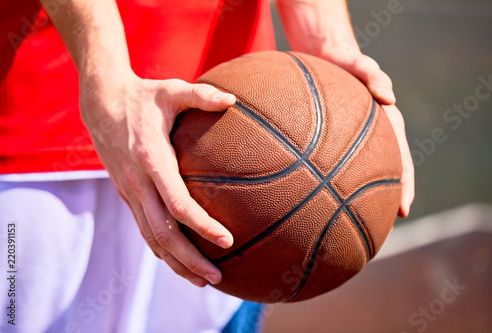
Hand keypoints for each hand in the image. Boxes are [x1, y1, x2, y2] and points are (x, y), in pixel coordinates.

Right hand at [80, 71, 235, 286]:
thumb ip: (201, 95)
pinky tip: (178, 260)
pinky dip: (161, 250)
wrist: (100, 102)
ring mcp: (130, 192)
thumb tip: (233, 100)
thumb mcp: (171, 90)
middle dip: (189, 259)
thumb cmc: (142, 95)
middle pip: (163, 233)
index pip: (177, 204)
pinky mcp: (127, 195)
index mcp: (151, 159)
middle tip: (216, 278)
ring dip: (175, 263)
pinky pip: (144, 229)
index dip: (202, 226)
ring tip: (201, 280)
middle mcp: (138, 182)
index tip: (227, 241)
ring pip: (151, 238)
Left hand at [317, 46, 414, 216]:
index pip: (403, 161)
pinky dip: (339, 179)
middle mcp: (377, 137)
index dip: (405, 186)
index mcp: (389, 125)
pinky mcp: (339, 139)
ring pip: (365, 172)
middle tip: (379, 225)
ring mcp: (358, 140)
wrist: (328, 58)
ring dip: (363, 195)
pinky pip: (340, 162)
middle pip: (386, 174)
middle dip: (385, 200)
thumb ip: (374, 75)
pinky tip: (322, 194)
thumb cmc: (347, 62)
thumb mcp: (361, 64)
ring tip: (353, 219)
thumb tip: (388, 97)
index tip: (404, 210)